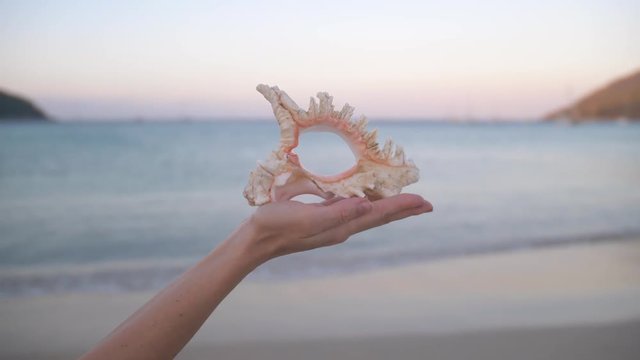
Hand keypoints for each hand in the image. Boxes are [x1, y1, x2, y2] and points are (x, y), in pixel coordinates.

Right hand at [244, 194, 432, 261]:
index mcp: (341, 225)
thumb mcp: (307, 218)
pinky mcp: (323, 217)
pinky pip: (353, 208)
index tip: (425, 200)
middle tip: (427, 204)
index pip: (379, 214)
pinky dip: (369, 202)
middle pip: (380, 216)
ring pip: (369, 212)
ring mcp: (333, 223)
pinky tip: (369, 198)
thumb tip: (368, 205)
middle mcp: (342, 226)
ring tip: (406, 202)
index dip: (402, 206)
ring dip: (389, 206)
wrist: (257, 239)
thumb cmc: (278, 226)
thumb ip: (337, 212)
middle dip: (403, 209)